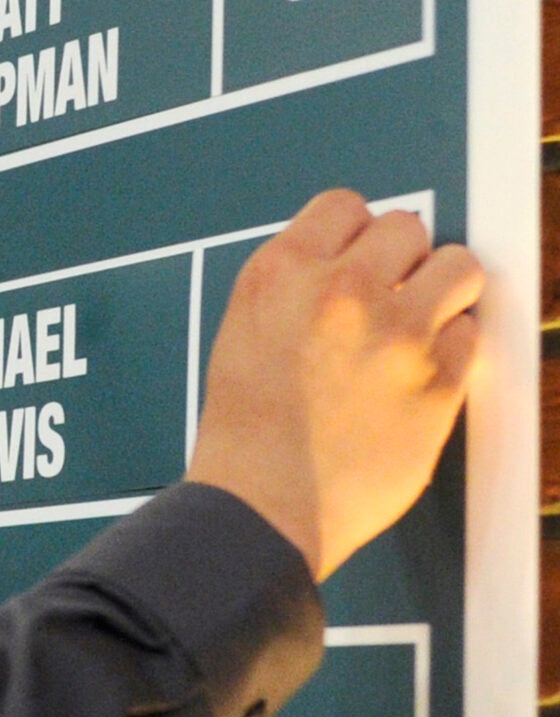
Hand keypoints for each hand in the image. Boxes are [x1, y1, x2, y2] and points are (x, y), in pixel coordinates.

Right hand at [186, 190, 484, 581]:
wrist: (259, 510)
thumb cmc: (246, 438)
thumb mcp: (244, 337)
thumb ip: (299, 290)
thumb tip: (357, 265)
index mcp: (280, 275)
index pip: (344, 206)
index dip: (353, 237)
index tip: (356, 265)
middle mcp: (341, 291)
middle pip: (407, 228)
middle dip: (402, 262)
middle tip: (386, 304)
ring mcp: (397, 331)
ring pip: (459, 266)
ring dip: (444, 292)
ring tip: (418, 328)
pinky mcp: (440, 378)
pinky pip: (471, 335)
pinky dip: (451, 354)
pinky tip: (415, 381)